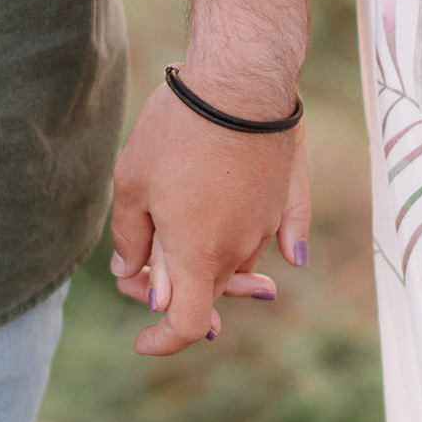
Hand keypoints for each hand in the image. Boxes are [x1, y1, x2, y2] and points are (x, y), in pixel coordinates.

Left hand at [109, 84, 310, 353]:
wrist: (241, 80)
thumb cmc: (179, 130)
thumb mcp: (132, 183)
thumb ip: (131, 238)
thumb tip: (132, 272)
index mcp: (200, 255)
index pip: (186, 324)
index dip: (162, 341)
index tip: (142, 339)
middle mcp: (240, 249)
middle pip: (209, 291)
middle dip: (175, 288)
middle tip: (137, 266)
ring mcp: (270, 225)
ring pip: (238, 261)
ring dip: (210, 261)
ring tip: (180, 231)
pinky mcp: (289, 198)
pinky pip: (284, 236)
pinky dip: (273, 250)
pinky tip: (285, 260)